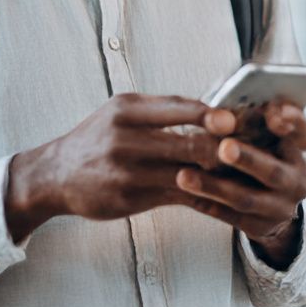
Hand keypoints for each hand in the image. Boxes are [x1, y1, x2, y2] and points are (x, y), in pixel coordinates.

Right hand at [4, 93, 235, 240]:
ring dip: (217, 174)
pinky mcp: (129, 199)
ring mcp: (127, 171)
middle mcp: (125, 138)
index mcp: (126, 110)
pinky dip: (201, 194)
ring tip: (242, 172)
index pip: (179, 108)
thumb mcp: (120, 111)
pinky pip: (176, 196)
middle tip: (249, 148)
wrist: (56, 175)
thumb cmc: (96, 138)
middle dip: (222, 147)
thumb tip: (209, 107)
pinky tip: (220, 194)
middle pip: (187, 143)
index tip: (235, 118)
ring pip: (185, 172)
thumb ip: (160, 109)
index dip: (211, 115)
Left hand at [173, 100, 305, 268]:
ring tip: (183, 176)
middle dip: (247, 159)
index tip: (274, 115)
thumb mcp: (264, 132)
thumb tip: (223, 112)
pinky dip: (207, 204)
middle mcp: (298, 180)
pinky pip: (231, 217)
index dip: (293, 123)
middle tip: (224, 147)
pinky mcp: (262, 227)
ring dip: (214, 187)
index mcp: (301, 150)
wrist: (270, 201)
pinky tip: (184, 193)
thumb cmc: (259, 151)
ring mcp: (282, 208)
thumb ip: (253, 119)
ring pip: (246, 198)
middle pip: (273, 171)